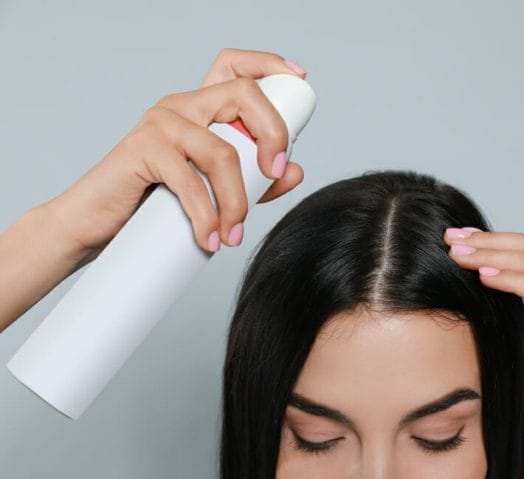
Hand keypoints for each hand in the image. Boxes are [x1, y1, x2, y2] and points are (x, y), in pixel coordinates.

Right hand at [46, 48, 307, 265]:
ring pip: (222, 152)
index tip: (298, 77)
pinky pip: (188, 181)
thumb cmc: (153, 203)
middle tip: (274, 176)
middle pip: (242, 95)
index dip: (268, 64)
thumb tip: (295, 172)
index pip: (234, 66)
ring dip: (237, 201)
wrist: (94, 224)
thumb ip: (256, 181)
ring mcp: (160, 124)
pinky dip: (206, 216)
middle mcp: (181, 106)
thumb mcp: (214, 191)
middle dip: (273, 134)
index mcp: (200, 109)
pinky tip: (210, 239)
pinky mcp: (141, 150)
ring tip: (233, 234)